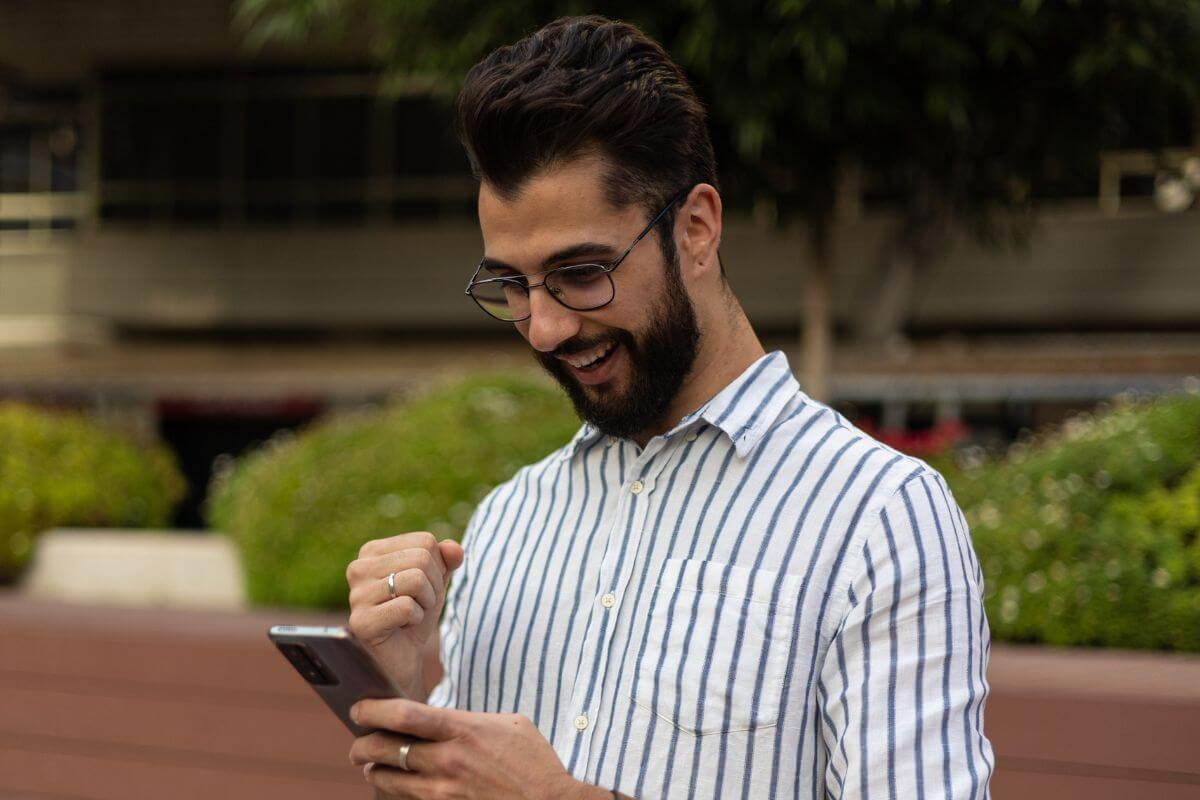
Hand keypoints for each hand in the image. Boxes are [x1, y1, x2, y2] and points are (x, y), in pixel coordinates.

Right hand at [346, 532, 464, 696]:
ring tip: (410, 615)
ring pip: (416, 579)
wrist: (403, 658)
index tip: (423, 588)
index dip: (438, 567)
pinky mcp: (361, 621)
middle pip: (422, 558)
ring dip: (426, 602)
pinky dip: (416, 619)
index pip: (425, 541)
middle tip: (419, 605)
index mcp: (372, 551)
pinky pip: (407, 607)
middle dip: (433, 586)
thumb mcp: (436, 581)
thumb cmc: (416, 614)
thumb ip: (446, 559)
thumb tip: (454, 549)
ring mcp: (356, 595)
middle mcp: (358, 568)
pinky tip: (402, 628)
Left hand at [348, 698, 608, 799]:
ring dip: (375, 770)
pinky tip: (395, 785)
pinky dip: (396, 791)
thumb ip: (470, 720)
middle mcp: (448, 759)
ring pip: (389, 780)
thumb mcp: (508, 724)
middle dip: (362, 745)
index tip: (360, 708)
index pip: (404, 714)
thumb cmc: (533, 761)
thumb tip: (444, 720)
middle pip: (386, 748)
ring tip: (371, 764)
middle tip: (357, 743)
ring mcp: (445, 790)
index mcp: (463, 728)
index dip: (373, 710)